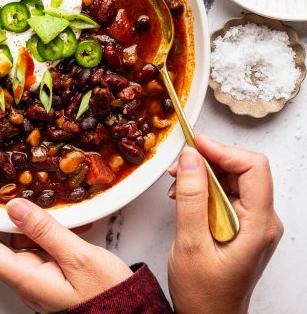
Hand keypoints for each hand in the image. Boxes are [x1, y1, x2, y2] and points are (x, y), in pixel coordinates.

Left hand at [0, 198, 132, 312]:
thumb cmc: (106, 295)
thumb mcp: (79, 258)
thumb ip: (45, 230)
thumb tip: (15, 206)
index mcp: (25, 276)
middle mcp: (25, 274)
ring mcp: (37, 270)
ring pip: (16, 236)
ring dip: (14, 213)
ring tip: (12, 185)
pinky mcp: (49, 266)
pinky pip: (35, 239)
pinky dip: (39, 221)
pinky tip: (50, 207)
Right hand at [167, 135, 282, 313]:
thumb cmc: (203, 292)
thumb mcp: (190, 243)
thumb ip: (192, 198)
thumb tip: (192, 158)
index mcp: (258, 225)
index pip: (255, 168)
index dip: (224, 150)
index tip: (195, 145)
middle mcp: (262, 220)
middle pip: (242, 169)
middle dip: (208, 161)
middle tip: (178, 167)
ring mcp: (253, 222)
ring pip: (232, 178)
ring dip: (202, 174)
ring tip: (176, 184)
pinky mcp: (241, 224)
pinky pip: (225, 192)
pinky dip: (203, 187)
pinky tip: (183, 196)